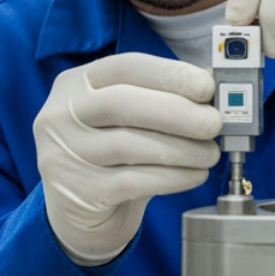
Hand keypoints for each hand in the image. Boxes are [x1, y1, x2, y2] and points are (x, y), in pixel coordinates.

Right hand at [36, 53, 221, 265]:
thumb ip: (159, 97)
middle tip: (213, 123)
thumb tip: (209, 83)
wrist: (77, 209)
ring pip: (128, 145)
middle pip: (122, 103)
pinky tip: (194, 175)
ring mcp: (64, 155)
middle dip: (178, 112)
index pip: (123, 66)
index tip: (206, 86)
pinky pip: (133, 182)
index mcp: (75, 84)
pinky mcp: (78, 193)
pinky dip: (172, 177)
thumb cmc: (109, 152)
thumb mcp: (125, 117)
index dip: (169, 74)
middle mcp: (60, 115)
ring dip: (181, 149)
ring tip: (209, 153)